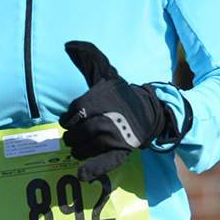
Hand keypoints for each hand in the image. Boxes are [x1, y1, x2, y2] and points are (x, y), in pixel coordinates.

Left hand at [59, 41, 174, 181]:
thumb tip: (69, 44)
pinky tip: (81, 175)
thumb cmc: (123, 95)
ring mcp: (114, 137)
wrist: (151, 112)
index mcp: (100, 101)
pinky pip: (105, 162)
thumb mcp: (106, 76)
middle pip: (77, 132)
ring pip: (86, 147)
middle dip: (73, 135)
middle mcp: (106, 119)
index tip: (70, 119)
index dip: (68, 118)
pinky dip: (93, 170)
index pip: (73, 113)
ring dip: (78, 149)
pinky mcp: (121, 152)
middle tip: (74, 134)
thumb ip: (89, 60)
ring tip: (78, 147)